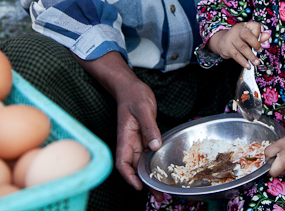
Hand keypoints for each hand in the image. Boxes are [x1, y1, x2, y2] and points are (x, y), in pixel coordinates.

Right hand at [71, 51, 162, 197]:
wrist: (131, 87)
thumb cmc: (133, 95)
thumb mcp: (143, 109)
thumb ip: (149, 127)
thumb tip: (155, 146)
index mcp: (125, 138)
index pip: (122, 162)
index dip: (129, 177)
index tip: (139, 187)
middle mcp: (130, 143)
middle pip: (134, 168)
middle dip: (144, 184)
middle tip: (159, 196)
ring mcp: (137, 141)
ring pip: (142, 164)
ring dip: (150, 177)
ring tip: (163, 191)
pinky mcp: (145, 138)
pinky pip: (149, 155)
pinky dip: (154, 165)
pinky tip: (163, 172)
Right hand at [208, 21, 268, 68]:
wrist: (221, 41)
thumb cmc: (238, 38)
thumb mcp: (248, 35)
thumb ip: (259, 36)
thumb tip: (267, 36)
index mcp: (245, 26)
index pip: (255, 26)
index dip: (259, 35)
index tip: (261, 43)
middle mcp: (237, 30)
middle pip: (247, 35)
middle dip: (255, 44)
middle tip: (259, 51)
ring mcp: (231, 38)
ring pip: (242, 47)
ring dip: (251, 56)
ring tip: (256, 62)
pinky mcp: (227, 48)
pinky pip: (236, 55)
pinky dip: (243, 61)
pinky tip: (247, 65)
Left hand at [265, 130, 284, 176]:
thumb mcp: (277, 144)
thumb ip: (268, 153)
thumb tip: (266, 160)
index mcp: (283, 165)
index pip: (271, 173)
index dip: (268, 168)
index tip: (270, 159)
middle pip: (277, 172)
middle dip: (275, 165)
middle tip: (278, 154)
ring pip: (283, 171)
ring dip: (281, 164)